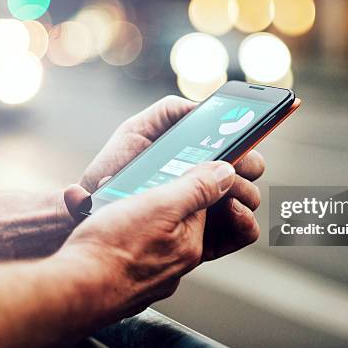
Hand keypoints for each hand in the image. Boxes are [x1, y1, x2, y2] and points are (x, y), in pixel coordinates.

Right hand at [59, 161, 235, 320]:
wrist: (72, 292)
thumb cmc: (112, 249)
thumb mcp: (160, 205)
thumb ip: (197, 189)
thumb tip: (227, 174)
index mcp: (191, 244)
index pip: (203, 204)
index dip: (184, 182)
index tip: (163, 174)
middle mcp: (176, 264)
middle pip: (174, 218)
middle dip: (153, 199)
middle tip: (129, 190)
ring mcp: (150, 277)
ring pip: (149, 234)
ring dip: (130, 213)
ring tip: (108, 205)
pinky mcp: (125, 282)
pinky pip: (129, 250)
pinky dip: (118, 234)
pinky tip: (100, 227)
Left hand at [73, 95, 264, 258]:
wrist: (91, 211)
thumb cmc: (115, 169)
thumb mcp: (137, 130)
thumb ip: (169, 112)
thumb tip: (203, 107)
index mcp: (199, 156)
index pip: (237, 143)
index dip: (252, 133)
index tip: (257, 126)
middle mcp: (209, 182)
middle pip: (250, 170)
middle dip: (249, 162)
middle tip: (234, 162)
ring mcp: (211, 211)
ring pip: (250, 199)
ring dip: (246, 189)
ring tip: (226, 187)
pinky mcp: (207, 240)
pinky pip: (241, 233)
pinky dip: (247, 222)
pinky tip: (233, 210)